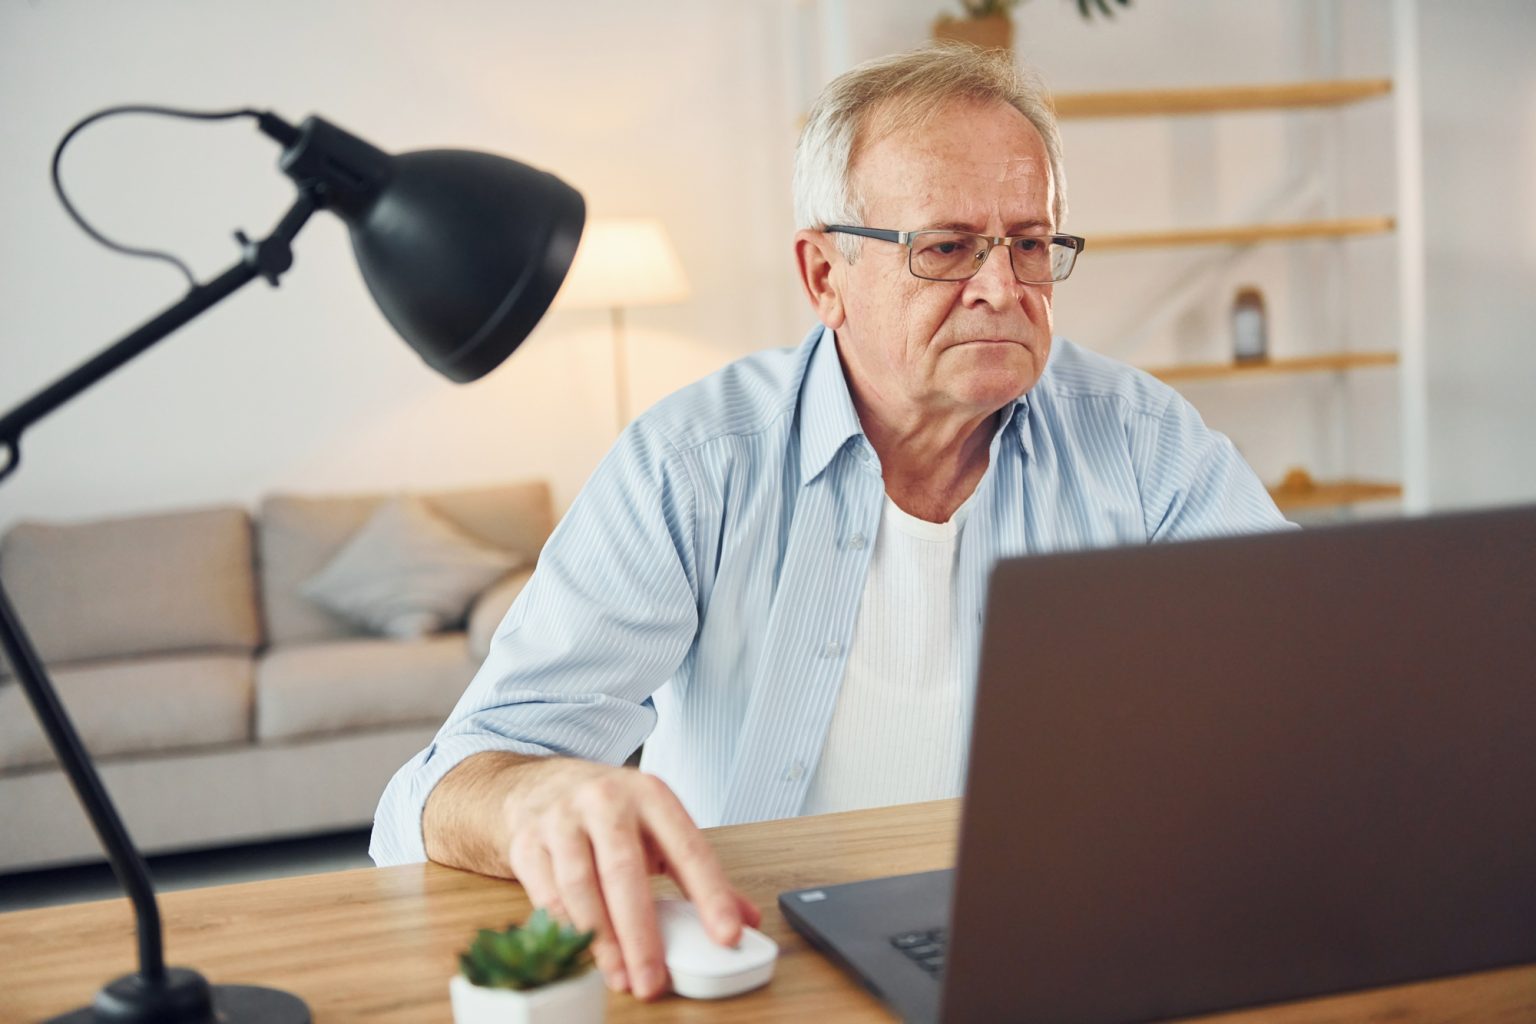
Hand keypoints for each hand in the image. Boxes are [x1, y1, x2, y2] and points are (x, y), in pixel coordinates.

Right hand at [500, 759, 761, 1000]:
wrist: (538, 786)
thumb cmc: (607, 811)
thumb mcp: (658, 827)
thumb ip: (700, 873)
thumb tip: (747, 919)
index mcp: (651, 795)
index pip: (689, 848)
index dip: (711, 894)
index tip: (727, 935)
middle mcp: (605, 800)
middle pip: (626, 871)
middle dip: (642, 933)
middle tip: (655, 979)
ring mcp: (562, 819)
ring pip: (581, 886)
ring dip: (602, 940)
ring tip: (622, 976)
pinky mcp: (527, 842)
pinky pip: (546, 893)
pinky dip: (566, 929)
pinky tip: (583, 953)